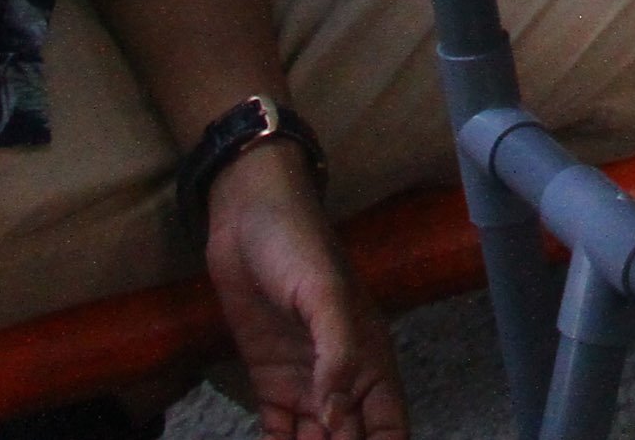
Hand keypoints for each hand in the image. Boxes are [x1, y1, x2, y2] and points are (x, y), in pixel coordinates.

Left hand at [202, 145, 407, 439]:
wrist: (246, 217)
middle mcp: (342, 380)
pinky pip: (279, 430)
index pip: (388, 427)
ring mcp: (305, 382)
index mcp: (370, 360)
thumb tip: (338, 418)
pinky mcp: (270, 381)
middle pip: (351, 439)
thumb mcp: (325, 294)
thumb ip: (337, 356)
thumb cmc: (297, 245)